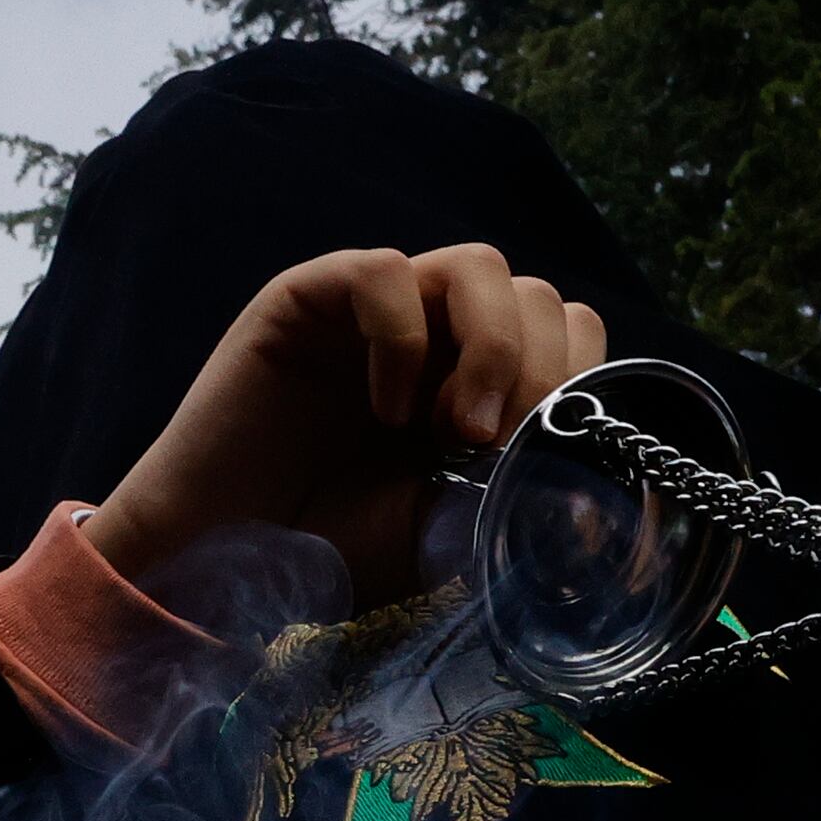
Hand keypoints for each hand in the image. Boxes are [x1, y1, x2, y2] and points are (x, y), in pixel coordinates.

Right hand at [84, 243, 609, 606]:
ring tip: (454, 427)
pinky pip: (383, 270)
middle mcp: (433, 335)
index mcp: (475, 380)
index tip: (542, 451)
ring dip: (487, 347)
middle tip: (491, 445)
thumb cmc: (326, 547)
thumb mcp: (442, 533)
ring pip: (476, 264)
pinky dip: (400, 337)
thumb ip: (509, 506)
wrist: (221, 556)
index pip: (564, 326)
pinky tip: (385, 408)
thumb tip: (599, 513)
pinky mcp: (310, 299)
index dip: (574, 374)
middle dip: (536, 367)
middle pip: (531, 289)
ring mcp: (374, 313)